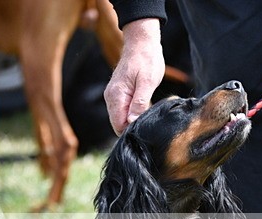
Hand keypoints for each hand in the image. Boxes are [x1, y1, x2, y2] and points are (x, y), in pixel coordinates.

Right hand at [104, 18, 164, 134]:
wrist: (141, 43)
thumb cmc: (146, 60)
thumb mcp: (147, 82)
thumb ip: (139, 103)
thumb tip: (132, 122)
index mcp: (116, 95)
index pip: (118, 125)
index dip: (131, 131)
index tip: (146, 130)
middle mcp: (111, 97)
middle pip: (118, 124)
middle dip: (132, 128)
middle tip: (150, 124)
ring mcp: (114, 96)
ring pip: (121, 118)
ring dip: (134, 120)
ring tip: (148, 115)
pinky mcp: (119, 94)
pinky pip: (124, 110)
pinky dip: (133, 114)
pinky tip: (144, 110)